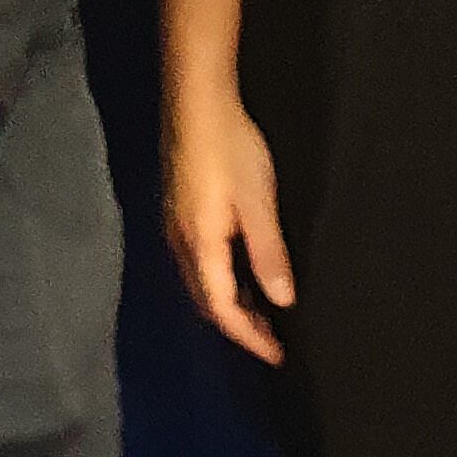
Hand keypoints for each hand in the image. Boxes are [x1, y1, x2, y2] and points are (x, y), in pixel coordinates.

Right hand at [163, 85, 295, 363]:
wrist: (196, 99)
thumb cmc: (230, 149)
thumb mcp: (258, 202)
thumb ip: (268, 254)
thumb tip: (282, 301)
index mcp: (199, 245)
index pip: (222, 309)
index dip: (249, 337)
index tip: (278, 356)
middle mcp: (179, 242)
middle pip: (205, 301)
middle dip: (237, 326)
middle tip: (272, 341)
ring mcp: (174, 224)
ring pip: (199, 282)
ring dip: (228, 303)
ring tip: (262, 313)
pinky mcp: (178, 208)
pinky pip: (197, 262)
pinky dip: (220, 280)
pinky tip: (240, 273)